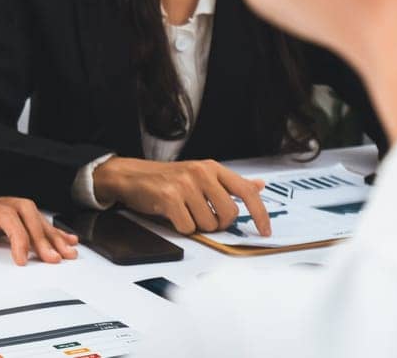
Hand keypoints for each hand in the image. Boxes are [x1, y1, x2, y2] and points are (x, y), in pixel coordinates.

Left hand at [0, 182, 79, 265]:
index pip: (5, 216)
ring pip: (31, 214)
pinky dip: (47, 228)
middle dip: (43, 236)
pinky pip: (29, 216)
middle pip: (26, 213)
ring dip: (50, 233)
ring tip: (68, 252)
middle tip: (54, 259)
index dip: (18, 237)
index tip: (21, 259)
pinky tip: (62, 237)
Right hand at [93, 158, 270, 235]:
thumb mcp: (201, 174)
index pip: (246, 191)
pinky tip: (172, 215)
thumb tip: (259, 185)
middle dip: (219, 223)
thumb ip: (230, 183)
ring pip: (208, 224)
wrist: (131, 176)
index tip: (265, 230)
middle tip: (205, 217)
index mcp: (212, 167)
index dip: (260, 213)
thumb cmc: (168, 178)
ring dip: (197, 225)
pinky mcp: (169, 198)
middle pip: (229, 214)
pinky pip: (187, 228)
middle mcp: (200, 173)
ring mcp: (185, 185)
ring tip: (185, 212)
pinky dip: (181, 227)